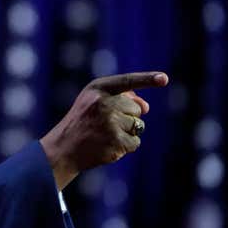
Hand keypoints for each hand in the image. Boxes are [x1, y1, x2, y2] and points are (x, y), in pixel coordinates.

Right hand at [40, 72, 167, 189]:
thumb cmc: (81, 123)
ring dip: (126, 133)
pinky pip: (135, 142)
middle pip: (137, 109)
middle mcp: (104, 102)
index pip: (128, 81)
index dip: (148, 79)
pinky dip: (126, 146)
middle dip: (127, 118)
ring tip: (104, 136)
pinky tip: (108, 146)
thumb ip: (119, 98)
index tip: (164, 79)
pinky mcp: (116, 140)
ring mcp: (110, 122)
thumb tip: (146, 106)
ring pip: (138, 126)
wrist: (63, 149)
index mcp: (98, 88)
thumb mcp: (93, 103)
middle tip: (104, 125)